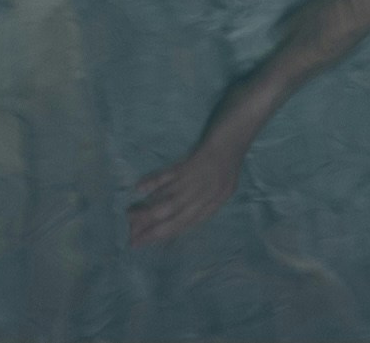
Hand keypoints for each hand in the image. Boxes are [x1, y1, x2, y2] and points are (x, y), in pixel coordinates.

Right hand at [128, 131, 243, 246]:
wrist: (241, 126)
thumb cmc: (232, 152)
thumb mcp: (225, 182)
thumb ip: (206, 197)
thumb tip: (179, 208)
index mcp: (214, 203)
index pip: (185, 226)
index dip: (162, 234)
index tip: (142, 242)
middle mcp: (206, 196)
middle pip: (174, 219)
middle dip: (151, 229)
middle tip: (130, 237)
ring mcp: (199, 180)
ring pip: (169, 202)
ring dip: (148, 211)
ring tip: (129, 217)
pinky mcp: (193, 161)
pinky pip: (171, 175)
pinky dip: (155, 182)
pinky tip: (140, 188)